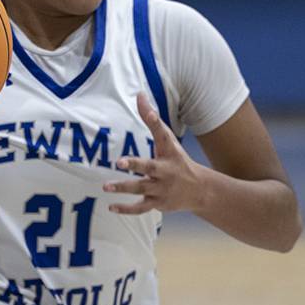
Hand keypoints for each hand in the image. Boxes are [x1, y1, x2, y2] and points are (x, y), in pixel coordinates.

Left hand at [103, 93, 203, 214]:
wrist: (199, 190)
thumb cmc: (178, 159)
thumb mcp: (167, 140)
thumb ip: (152, 119)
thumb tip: (140, 94)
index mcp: (169, 154)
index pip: (162, 136)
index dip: (155, 123)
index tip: (150, 113)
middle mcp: (165, 172)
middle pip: (149, 168)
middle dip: (135, 165)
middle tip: (119, 162)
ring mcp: (162, 190)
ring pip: (141, 190)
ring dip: (123, 188)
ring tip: (105, 187)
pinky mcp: (157, 204)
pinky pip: (140, 208)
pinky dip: (126, 209)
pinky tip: (111, 207)